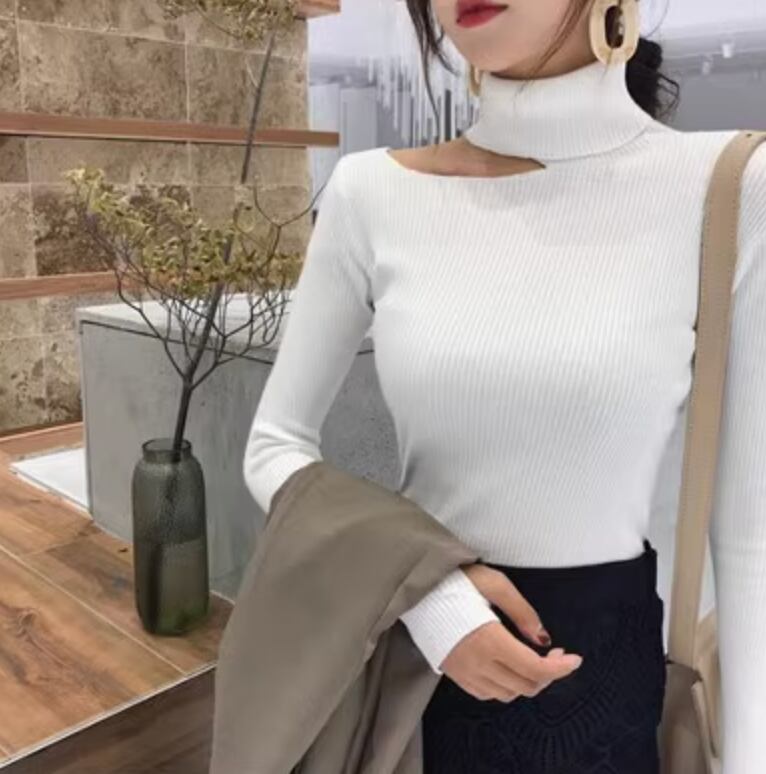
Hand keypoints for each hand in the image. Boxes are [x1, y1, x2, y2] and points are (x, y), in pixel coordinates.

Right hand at [439, 563, 583, 701]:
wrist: (418, 590)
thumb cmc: (456, 581)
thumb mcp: (495, 583)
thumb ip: (523, 612)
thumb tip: (544, 639)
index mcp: (489, 639)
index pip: (534, 668)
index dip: (560, 669)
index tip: (575, 659)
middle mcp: (477, 662)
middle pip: (525, 686)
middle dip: (548, 674)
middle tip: (554, 653)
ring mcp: (464, 672)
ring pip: (508, 694)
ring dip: (527, 681)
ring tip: (532, 659)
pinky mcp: (454, 674)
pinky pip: (487, 694)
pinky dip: (505, 686)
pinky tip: (508, 666)